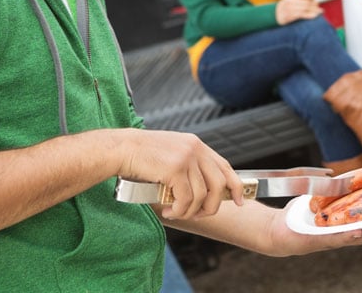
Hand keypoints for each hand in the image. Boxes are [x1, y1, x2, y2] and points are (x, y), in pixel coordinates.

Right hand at [115, 129, 244, 219]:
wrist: (122, 148)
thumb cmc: (143, 155)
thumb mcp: (173, 154)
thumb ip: (189, 165)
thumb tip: (202, 190)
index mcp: (197, 144)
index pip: (225, 166)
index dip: (235, 185)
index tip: (239, 201)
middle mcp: (196, 149)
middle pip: (219, 184)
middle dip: (212, 206)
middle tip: (198, 215)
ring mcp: (187, 158)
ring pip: (202, 196)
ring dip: (189, 211)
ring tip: (175, 212)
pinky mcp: (175, 169)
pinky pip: (186, 199)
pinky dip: (179, 210)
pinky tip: (168, 210)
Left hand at [264, 200, 361, 256]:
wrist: (280, 229)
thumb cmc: (306, 213)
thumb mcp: (331, 193)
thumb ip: (350, 184)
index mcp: (354, 220)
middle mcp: (349, 232)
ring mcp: (336, 238)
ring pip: (361, 234)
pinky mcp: (319, 241)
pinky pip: (335, 239)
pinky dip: (348, 235)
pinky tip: (358, 231)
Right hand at [275, 0, 322, 24]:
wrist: (275, 14)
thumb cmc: (285, 6)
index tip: (314, 0)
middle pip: (308, 1)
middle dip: (315, 5)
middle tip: (319, 8)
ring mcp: (291, 7)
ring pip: (307, 8)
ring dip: (315, 10)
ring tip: (319, 12)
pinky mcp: (291, 15)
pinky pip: (303, 14)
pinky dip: (311, 15)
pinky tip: (315, 15)